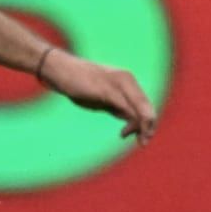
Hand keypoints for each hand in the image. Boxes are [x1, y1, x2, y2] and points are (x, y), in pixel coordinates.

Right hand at [37, 48, 157, 142]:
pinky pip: (126, 108)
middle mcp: (127, 79)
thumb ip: (117, 106)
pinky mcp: (108, 90)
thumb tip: (130, 120)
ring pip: (141, 108)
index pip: (145, 103)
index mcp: (127, 80)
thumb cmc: (80, 84)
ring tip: (140, 140)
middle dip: (148, 126)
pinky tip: (124, 133)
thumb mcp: (103, 98)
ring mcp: (119, 83)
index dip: (148, 121)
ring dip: (143, 127)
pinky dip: (131, 122)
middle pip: (147, 106)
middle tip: (143, 142)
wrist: (61, 69)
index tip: (140, 135)